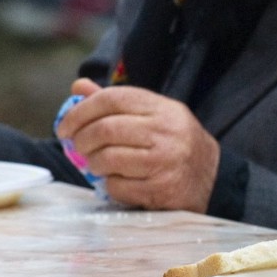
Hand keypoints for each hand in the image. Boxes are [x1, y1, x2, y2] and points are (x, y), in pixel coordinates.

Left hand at [56, 78, 218, 211]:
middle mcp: (167, 132)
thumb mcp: (153, 115)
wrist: (212, 176)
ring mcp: (166, 161)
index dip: (80, 112)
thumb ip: (117, 103)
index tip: (64, 126)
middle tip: (76, 147)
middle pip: (105, 129)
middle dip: (81, 140)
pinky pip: (117, 186)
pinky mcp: (162, 189)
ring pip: (108, 158)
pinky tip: (116, 180)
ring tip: (96, 164)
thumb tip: (79, 87)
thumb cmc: (173, 142)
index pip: (112, 99)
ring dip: (93, 163)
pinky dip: (108, 184)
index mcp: (163, 108)